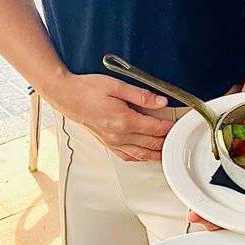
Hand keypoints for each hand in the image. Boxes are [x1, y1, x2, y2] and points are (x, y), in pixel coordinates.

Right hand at [47, 70, 173, 160]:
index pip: (155, 128)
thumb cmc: (87, 89)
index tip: (178, 124)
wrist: (66, 96)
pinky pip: (127, 156)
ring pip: (141, 154)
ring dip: (156, 154)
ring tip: (168, 152)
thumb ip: (141, 95)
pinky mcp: (107, 144)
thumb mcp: (116, 86)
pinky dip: (140, 157)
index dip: (169, 127)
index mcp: (124, 121)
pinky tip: (146, 155)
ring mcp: (112, 142)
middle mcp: (119, 135)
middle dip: (166, 141)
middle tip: (177, 138)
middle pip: (151, 143)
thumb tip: (161, 101)